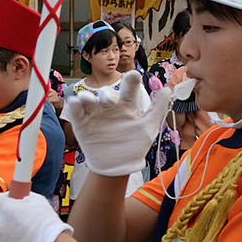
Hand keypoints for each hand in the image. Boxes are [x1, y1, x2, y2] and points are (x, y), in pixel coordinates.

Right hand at [59, 70, 181, 176]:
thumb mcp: (149, 127)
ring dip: (87, 96)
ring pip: (89, 99)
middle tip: (110, 100)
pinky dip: (74, 106)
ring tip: (87, 99)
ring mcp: (95, 114)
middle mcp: (111, 106)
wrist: (118, 166)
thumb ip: (158, 109)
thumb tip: (168, 90)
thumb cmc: (134, 146)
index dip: (131, 80)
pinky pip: (76, 111)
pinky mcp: (82, 123)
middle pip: (107, 93)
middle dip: (108, 94)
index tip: (133, 75)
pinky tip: (75, 103)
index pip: (130, 88)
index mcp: (128, 105)